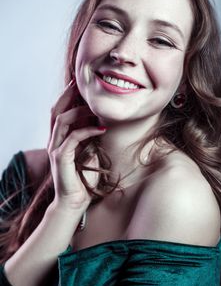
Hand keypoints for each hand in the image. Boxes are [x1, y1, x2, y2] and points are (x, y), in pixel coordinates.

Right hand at [47, 80, 105, 209]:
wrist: (75, 201)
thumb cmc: (84, 178)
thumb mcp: (89, 152)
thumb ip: (89, 138)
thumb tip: (101, 122)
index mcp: (60, 138)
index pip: (60, 112)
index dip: (67, 97)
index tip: (79, 85)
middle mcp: (55, 140)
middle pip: (56, 111)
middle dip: (67, 96)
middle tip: (80, 84)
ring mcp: (56, 149)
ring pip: (62, 121)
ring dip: (79, 111)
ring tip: (96, 108)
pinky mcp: (61, 158)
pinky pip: (73, 138)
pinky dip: (87, 131)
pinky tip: (102, 128)